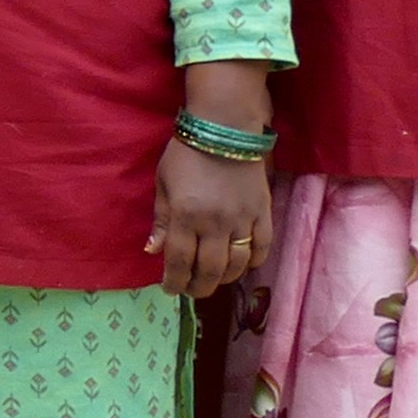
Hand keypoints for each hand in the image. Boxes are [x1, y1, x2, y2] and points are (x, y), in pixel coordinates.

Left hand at [152, 140, 267, 299]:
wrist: (224, 128)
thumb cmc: (186, 154)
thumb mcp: (163, 184)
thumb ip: (161, 220)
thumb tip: (154, 251)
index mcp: (186, 215)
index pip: (180, 261)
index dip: (174, 281)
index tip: (170, 288)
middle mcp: (215, 223)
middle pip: (210, 271)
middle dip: (198, 287)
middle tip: (191, 290)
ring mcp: (243, 219)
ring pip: (237, 265)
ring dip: (224, 279)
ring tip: (213, 279)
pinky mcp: (263, 212)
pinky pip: (262, 247)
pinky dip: (252, 262)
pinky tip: (241, 264)